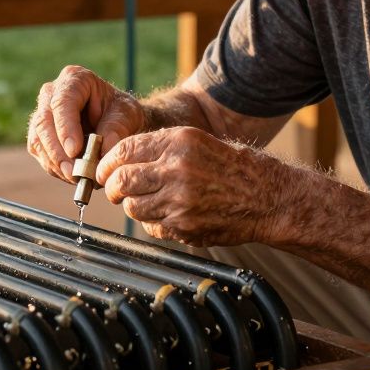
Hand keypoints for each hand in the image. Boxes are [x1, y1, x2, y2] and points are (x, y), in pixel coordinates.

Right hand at [27, 65, 144, 182]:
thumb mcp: (127, 115)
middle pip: (44, 122)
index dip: (65, 127)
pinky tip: (72, 175)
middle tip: (75, 173)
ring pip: (38, 140)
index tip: (75, 150)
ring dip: (56, 163)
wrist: (118, 124)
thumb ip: (117, 129)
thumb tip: (104, 150)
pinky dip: (55, 168)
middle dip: (58, 151)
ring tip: (77, 178)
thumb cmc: (122, 113)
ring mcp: (43, 113)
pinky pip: (40, 153)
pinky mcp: (39, 135)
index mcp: (75, 79)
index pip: (63, 102)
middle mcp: (52, 93)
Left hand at [96, 126, 289, 246]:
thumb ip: (157, 147)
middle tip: (116, 189)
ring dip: (134, 205)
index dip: (107, 163)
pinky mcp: (185, 227)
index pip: (123, 151)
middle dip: (112, 187)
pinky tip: (171, 214)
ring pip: (133, 207)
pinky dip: (155, 222)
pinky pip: (153, 227)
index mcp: (178, 142)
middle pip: (121, 181)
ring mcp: (180, 201)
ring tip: (150, 200)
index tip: (103, 170)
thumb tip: (117, 159)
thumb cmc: (230, 166)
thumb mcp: (195, 141)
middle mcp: (177, 170)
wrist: (266, 197)